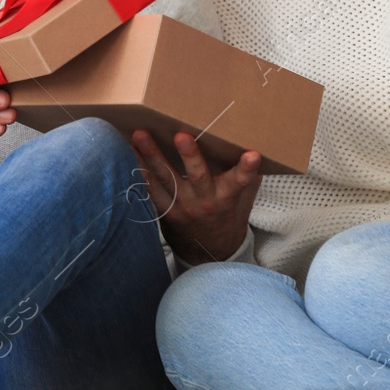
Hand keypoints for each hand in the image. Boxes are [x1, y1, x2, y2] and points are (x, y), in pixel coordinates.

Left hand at [132, 130, 260, 265]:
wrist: (210, 253)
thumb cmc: (228, 217)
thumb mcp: (243, 199)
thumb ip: (247, 175)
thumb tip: (257, 144)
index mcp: (227, 197)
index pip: (240, 181)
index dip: (246, 169)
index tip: (252, 155)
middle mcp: (205, 201)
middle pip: (198, 176)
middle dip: (190, 156)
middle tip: (182, 136)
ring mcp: (183, 207)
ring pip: (166, 179)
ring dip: (152, 156)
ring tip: (140, 136)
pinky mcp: (166, 210)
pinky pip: (151, 189)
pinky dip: (141, 170)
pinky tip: (132, 152)